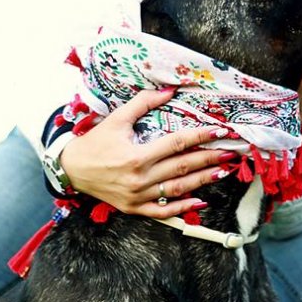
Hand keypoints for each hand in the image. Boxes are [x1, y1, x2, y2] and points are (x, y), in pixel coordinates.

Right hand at [58, 88, 234, 217]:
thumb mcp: (116, 119)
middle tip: (230, 151)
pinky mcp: (134, 208)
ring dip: (203, 180)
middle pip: (183, 167)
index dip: (201, 136)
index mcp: (136, 156)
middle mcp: (139, 178)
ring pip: (177, 189)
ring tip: (223, 171)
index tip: (220, 131)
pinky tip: (200, 201)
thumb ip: (143, 103)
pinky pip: (162, 211)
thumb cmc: (94, 143)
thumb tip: (170, 90)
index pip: (177, 144)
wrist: (70, 170)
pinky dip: (182, 208)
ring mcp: (137, 197)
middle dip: (209, 158)